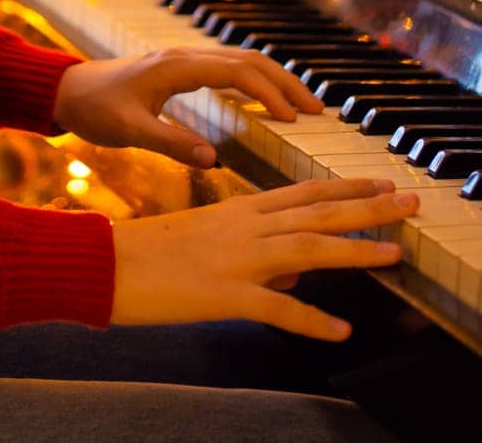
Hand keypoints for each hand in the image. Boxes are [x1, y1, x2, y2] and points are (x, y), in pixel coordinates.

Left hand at [51, 46, 324, 165]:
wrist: (67, 89)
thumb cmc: (95, 108)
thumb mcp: (129, 130)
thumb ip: (170, 142)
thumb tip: (214, 159)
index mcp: (177, 67)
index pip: (237, 72)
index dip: (270, 92)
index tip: (295, 118)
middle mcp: (185, 56)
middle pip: (248, 60)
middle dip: (285, 82)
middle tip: (317, 110)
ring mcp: (183, 59)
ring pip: (240, 61)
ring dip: (274, 79)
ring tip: (303, 106)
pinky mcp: (180, 69)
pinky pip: (227, 68)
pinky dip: (254, 80)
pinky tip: (266, 100)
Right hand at [109, 176, 418, 339]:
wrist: (103, 260)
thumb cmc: (149, 252)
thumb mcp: (205, 240)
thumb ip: (252, 251)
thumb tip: (292, 275)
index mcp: (239, 210)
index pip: (304, 192)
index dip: (347, 187)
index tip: (382, 182)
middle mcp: (244, 226)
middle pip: (317, 212)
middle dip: (368, 207)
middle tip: (409, 202)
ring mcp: (235, 258)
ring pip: (307, 248)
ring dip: (356, 251)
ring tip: (395, 255)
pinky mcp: (222, 294)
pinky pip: (275, 308)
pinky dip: (311, 319)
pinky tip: (340, 330)